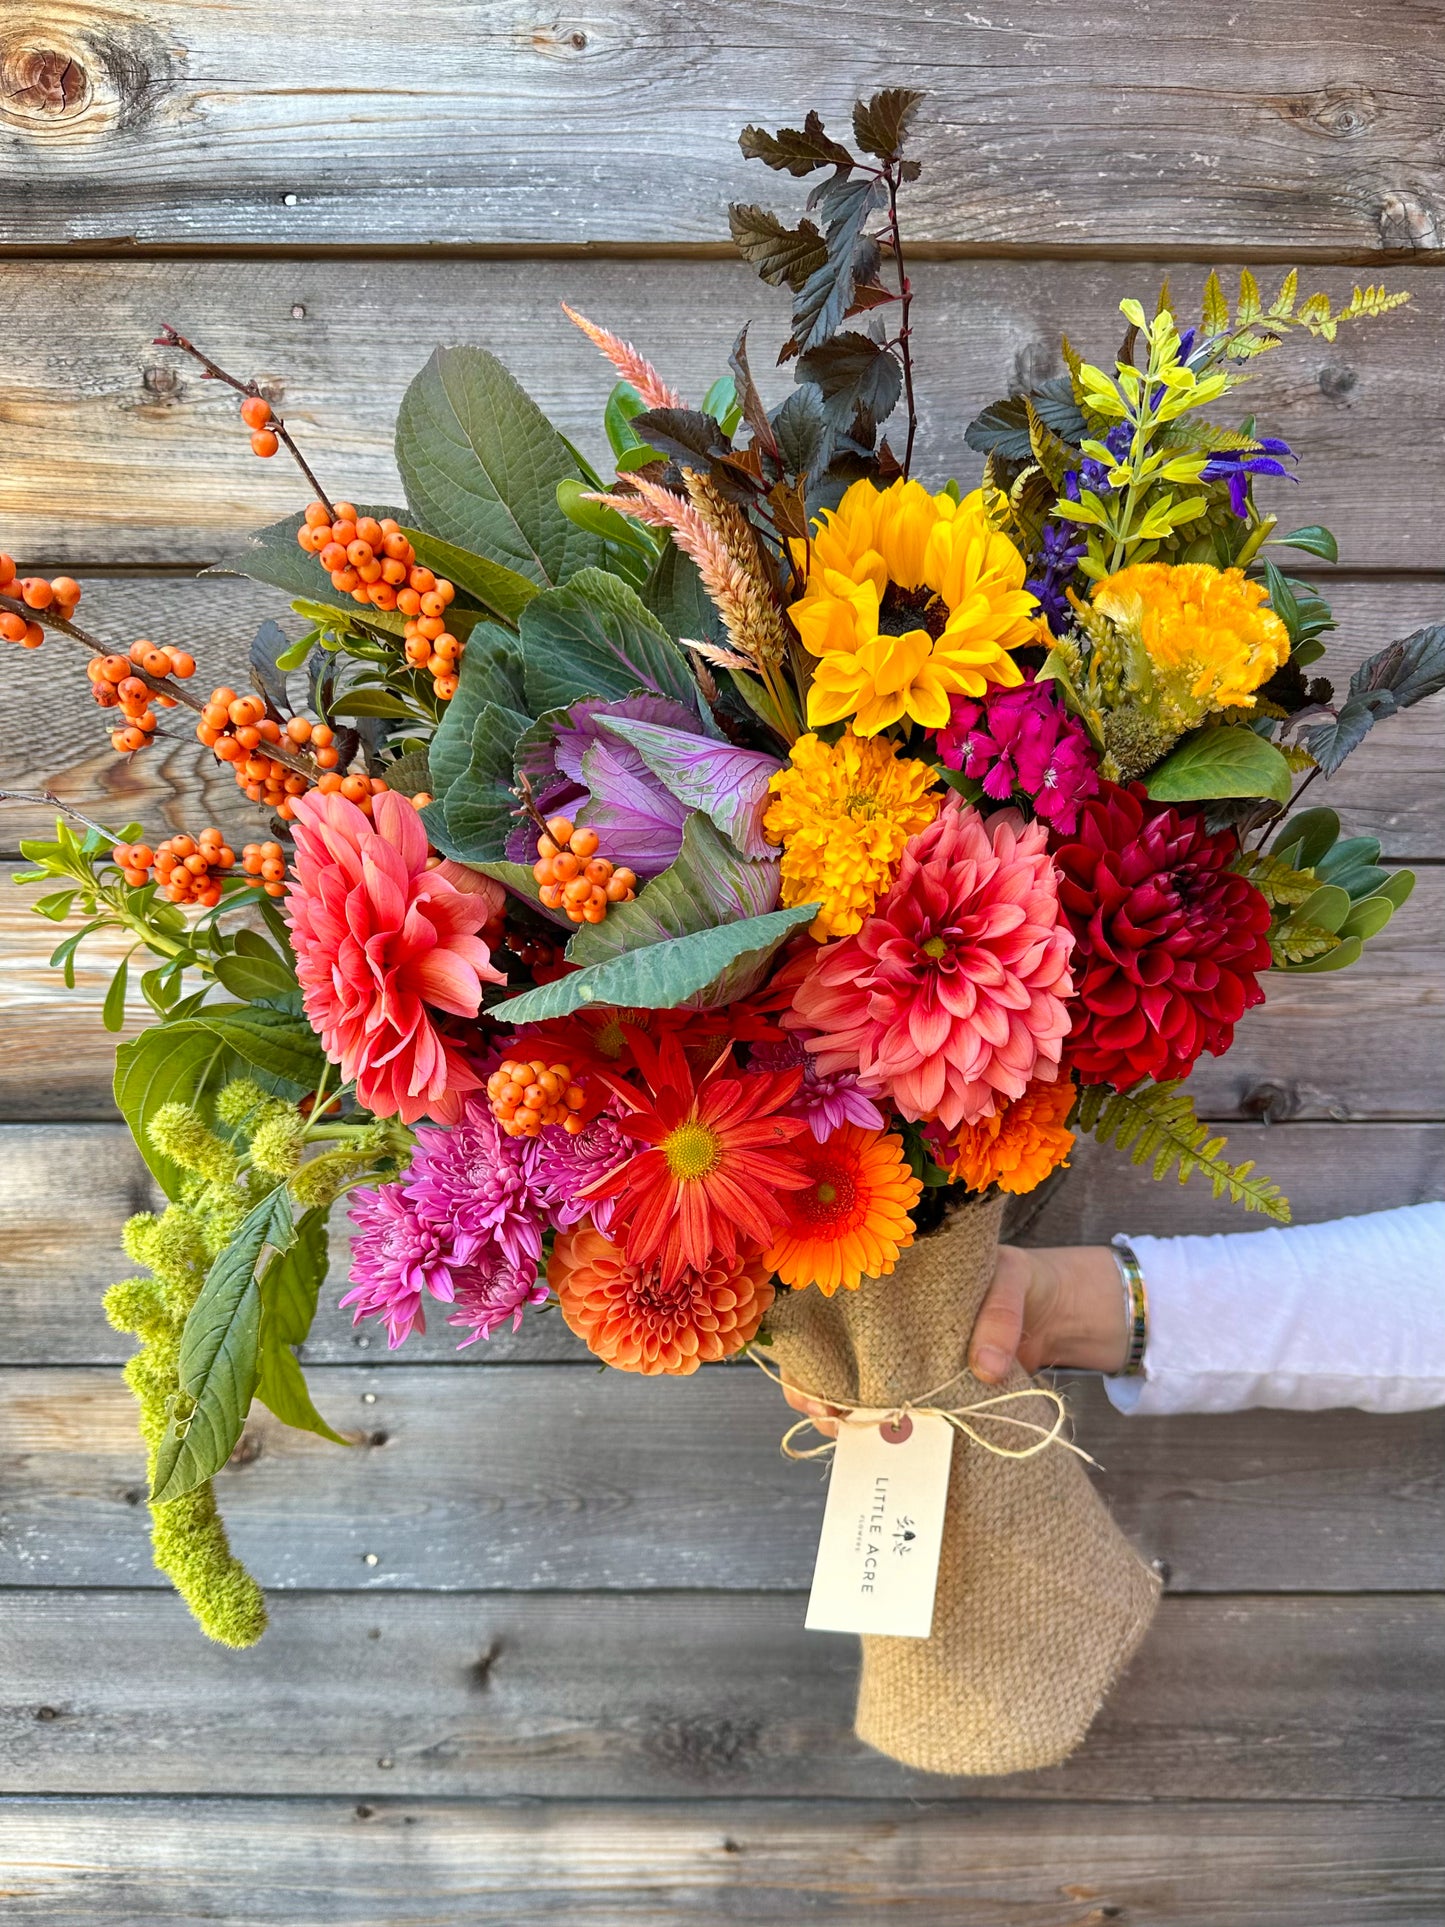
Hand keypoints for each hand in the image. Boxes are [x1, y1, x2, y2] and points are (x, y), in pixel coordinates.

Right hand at [780, 1244, 1128, 1438]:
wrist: (1049, 1307)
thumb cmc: (1015, 1278)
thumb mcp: (1010, 1280)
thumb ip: (999, 1319)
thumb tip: (987, 1370)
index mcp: (888, 1293)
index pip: (824, 1320)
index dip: (808, 1357)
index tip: (816, 1391)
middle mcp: (885, 1332)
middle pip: (828, 1366)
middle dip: (820, 1400)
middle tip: (832, 1422)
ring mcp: (906, 1367)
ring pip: (859, 1398)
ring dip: (853, 1423)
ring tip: (858, 1442)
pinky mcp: (933, 1395)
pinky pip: (904, 1418)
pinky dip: (896, 1437)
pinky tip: (896, 1453)